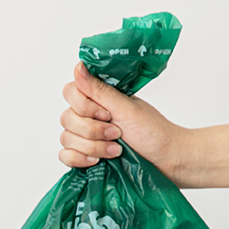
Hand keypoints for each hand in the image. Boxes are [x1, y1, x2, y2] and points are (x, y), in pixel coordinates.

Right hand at [59, 62, 190, 185]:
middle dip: (92, 130)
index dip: (83, 105)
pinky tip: (96, 161)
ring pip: (66, 138)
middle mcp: (88, 115)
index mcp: (99, 98)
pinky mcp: (83, 156)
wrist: (163, 160)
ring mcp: (84, 137)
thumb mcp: (126, 108)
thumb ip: (99, 90)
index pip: (70, 92)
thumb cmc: (152, 132)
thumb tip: (78, 67)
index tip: (107, 114)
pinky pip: (65, 156)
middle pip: (66, 118)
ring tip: (115, 150)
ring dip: (92, 147)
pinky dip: (79, 159)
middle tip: (117, 133)